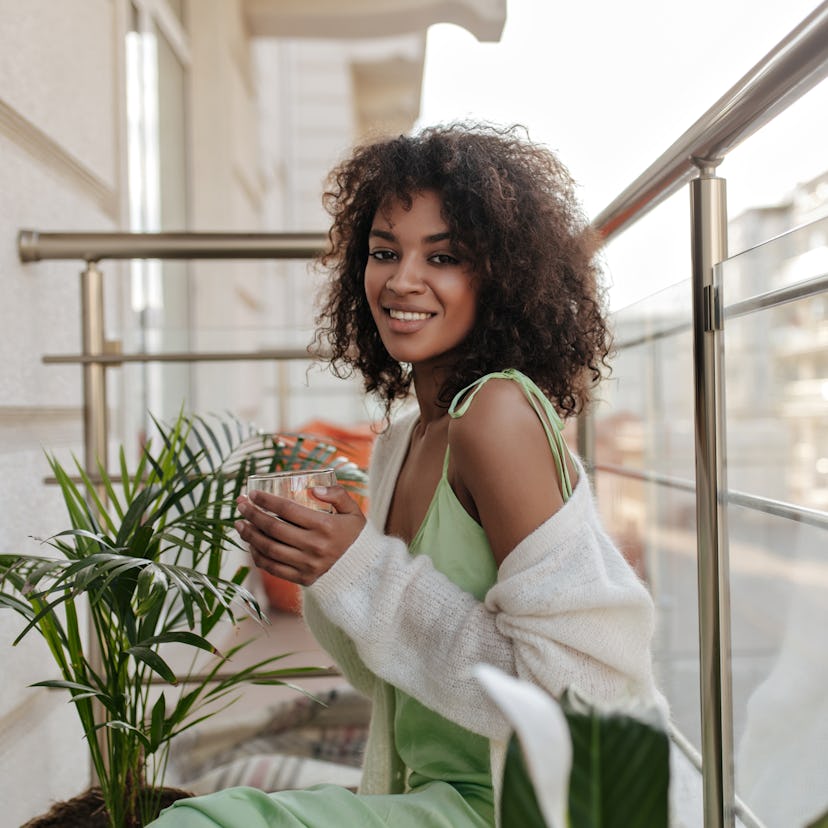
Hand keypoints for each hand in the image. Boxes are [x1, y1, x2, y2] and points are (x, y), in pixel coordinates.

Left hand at [235, 484, 365, 585]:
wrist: (363, 570)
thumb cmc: (355, 536)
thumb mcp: (353, 511)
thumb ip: (338, 494)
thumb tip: (314, 488)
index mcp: (325, 526)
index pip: (288, 509)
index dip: (266, 500)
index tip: (253, 494)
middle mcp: (314, 546)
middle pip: (273, 528)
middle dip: (252, 514)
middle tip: (241, 504)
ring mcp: (306, 564)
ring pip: (269, 549)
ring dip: (250, 535)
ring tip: (239, 523)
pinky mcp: (302, 578)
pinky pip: (272, 568)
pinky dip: (258, 556)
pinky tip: (251, 544)